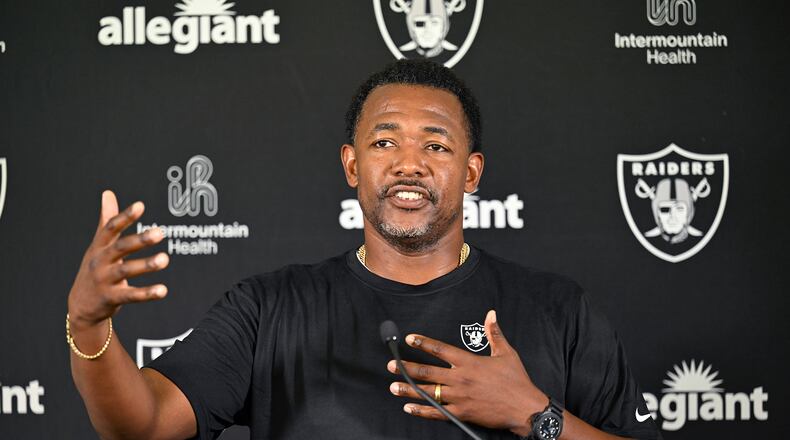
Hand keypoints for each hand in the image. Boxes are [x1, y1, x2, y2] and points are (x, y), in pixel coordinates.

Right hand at [67, 190, 169, 328]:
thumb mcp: (98, 245)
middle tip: (160, 232)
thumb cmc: (96, 268)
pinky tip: (163, 290)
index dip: (125, 217)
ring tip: (165, 259)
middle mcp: (100, 261)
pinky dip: (147, 293)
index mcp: (99, 246)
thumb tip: (108, 193)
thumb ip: (107, 220)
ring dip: (146, 265)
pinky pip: (131, 295)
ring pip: (126, 271)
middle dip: (139, 240)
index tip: (140, 205)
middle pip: (120, 248)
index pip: (110, 228)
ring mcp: (104, 280)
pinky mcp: (111, 299)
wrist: (81, 304)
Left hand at [387, 310, 546, 435]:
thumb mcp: (506, 353)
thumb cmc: (516, 380)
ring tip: (393, 387)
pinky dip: (422, 411)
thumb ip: (494, 334)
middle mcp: (460, 379)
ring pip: (429, 392)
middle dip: (408, 368)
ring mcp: (459, 397)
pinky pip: (437, 412)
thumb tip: (491, 314)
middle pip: (428, 372)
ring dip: (409, 389)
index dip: (424, 343)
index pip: (441, 349)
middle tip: (392, 365)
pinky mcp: (462, 413)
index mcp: (469, 362)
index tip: (410, 339)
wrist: (524, 407)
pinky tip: (410, 408)